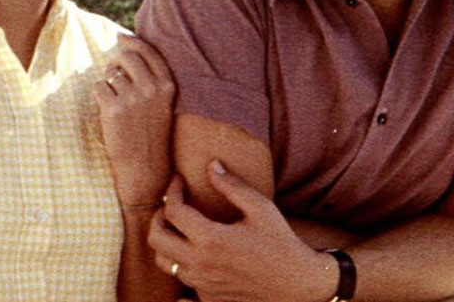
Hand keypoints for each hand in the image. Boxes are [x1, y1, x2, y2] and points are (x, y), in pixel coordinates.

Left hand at [94, 34, 174, 206]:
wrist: (145, 167)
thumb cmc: (150, 132)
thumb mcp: (161, 102)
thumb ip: (149, 75)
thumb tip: (123, 40)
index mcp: (167, 85)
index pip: (149, 51)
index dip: (132, 42)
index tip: (120, 38)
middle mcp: (152, 88)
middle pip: (126, 57)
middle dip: (115, 60)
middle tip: (111, 71)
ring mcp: (133, 98)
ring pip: (111, 74)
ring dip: (107, 82)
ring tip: (114, 101)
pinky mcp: (114, 109)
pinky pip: (99, 87)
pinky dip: (99, 95)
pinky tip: (107, 110)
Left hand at [148, 163, 336, 301]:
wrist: (297, 283)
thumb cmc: (280, 242)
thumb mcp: (259, 207)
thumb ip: (232, 185)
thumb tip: (211, 165)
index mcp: (211, 239)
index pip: (173, 211)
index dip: (172, 190)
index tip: (179, 180)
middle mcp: (201, 265)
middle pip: (157, 239)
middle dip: (157, 216)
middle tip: (170, 204)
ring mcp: (202, 285)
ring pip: (164, 262)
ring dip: (166, 241)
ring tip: (179, 226)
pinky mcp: (209, 298)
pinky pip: (180, 283)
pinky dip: (179, 265)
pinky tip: (190, 253)